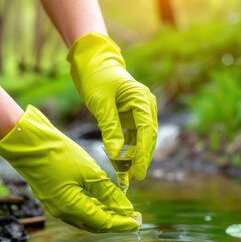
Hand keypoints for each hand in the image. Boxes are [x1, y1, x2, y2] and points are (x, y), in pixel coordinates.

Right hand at [0, 105, 139, 232]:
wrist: (27, 142)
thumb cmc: (58, 154)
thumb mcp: (89, 172)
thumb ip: (108, 193)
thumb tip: (125, 209)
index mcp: (71, 208)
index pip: (104, 223)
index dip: (122, 223)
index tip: (138, 222)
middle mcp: (62, 212)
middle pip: (94, 224)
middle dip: (115, 221)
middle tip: (133, 217)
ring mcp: (55, 205)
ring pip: (85, 218)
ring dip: (104, 215)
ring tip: (121, 210)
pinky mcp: (52, 197)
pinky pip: (76, 209)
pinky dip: (91, 208)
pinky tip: (101, 202)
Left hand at [67, 33, 157, 179]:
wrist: (92, 62)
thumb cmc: (96, 77)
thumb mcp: (100, 103)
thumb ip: (110, 128)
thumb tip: (117, 154)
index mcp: (142, 99)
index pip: (147, 132)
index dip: (144, 154)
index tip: (139, 172)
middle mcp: (145, 106)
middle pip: (148, 138)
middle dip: (141, 159)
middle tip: (133, 178)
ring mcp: (139, 112)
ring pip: (141, 140)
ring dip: (134, 157)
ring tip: (126, 176)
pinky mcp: (130, 117)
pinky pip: (132, 137)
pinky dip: (127, 150)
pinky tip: (121, 164)